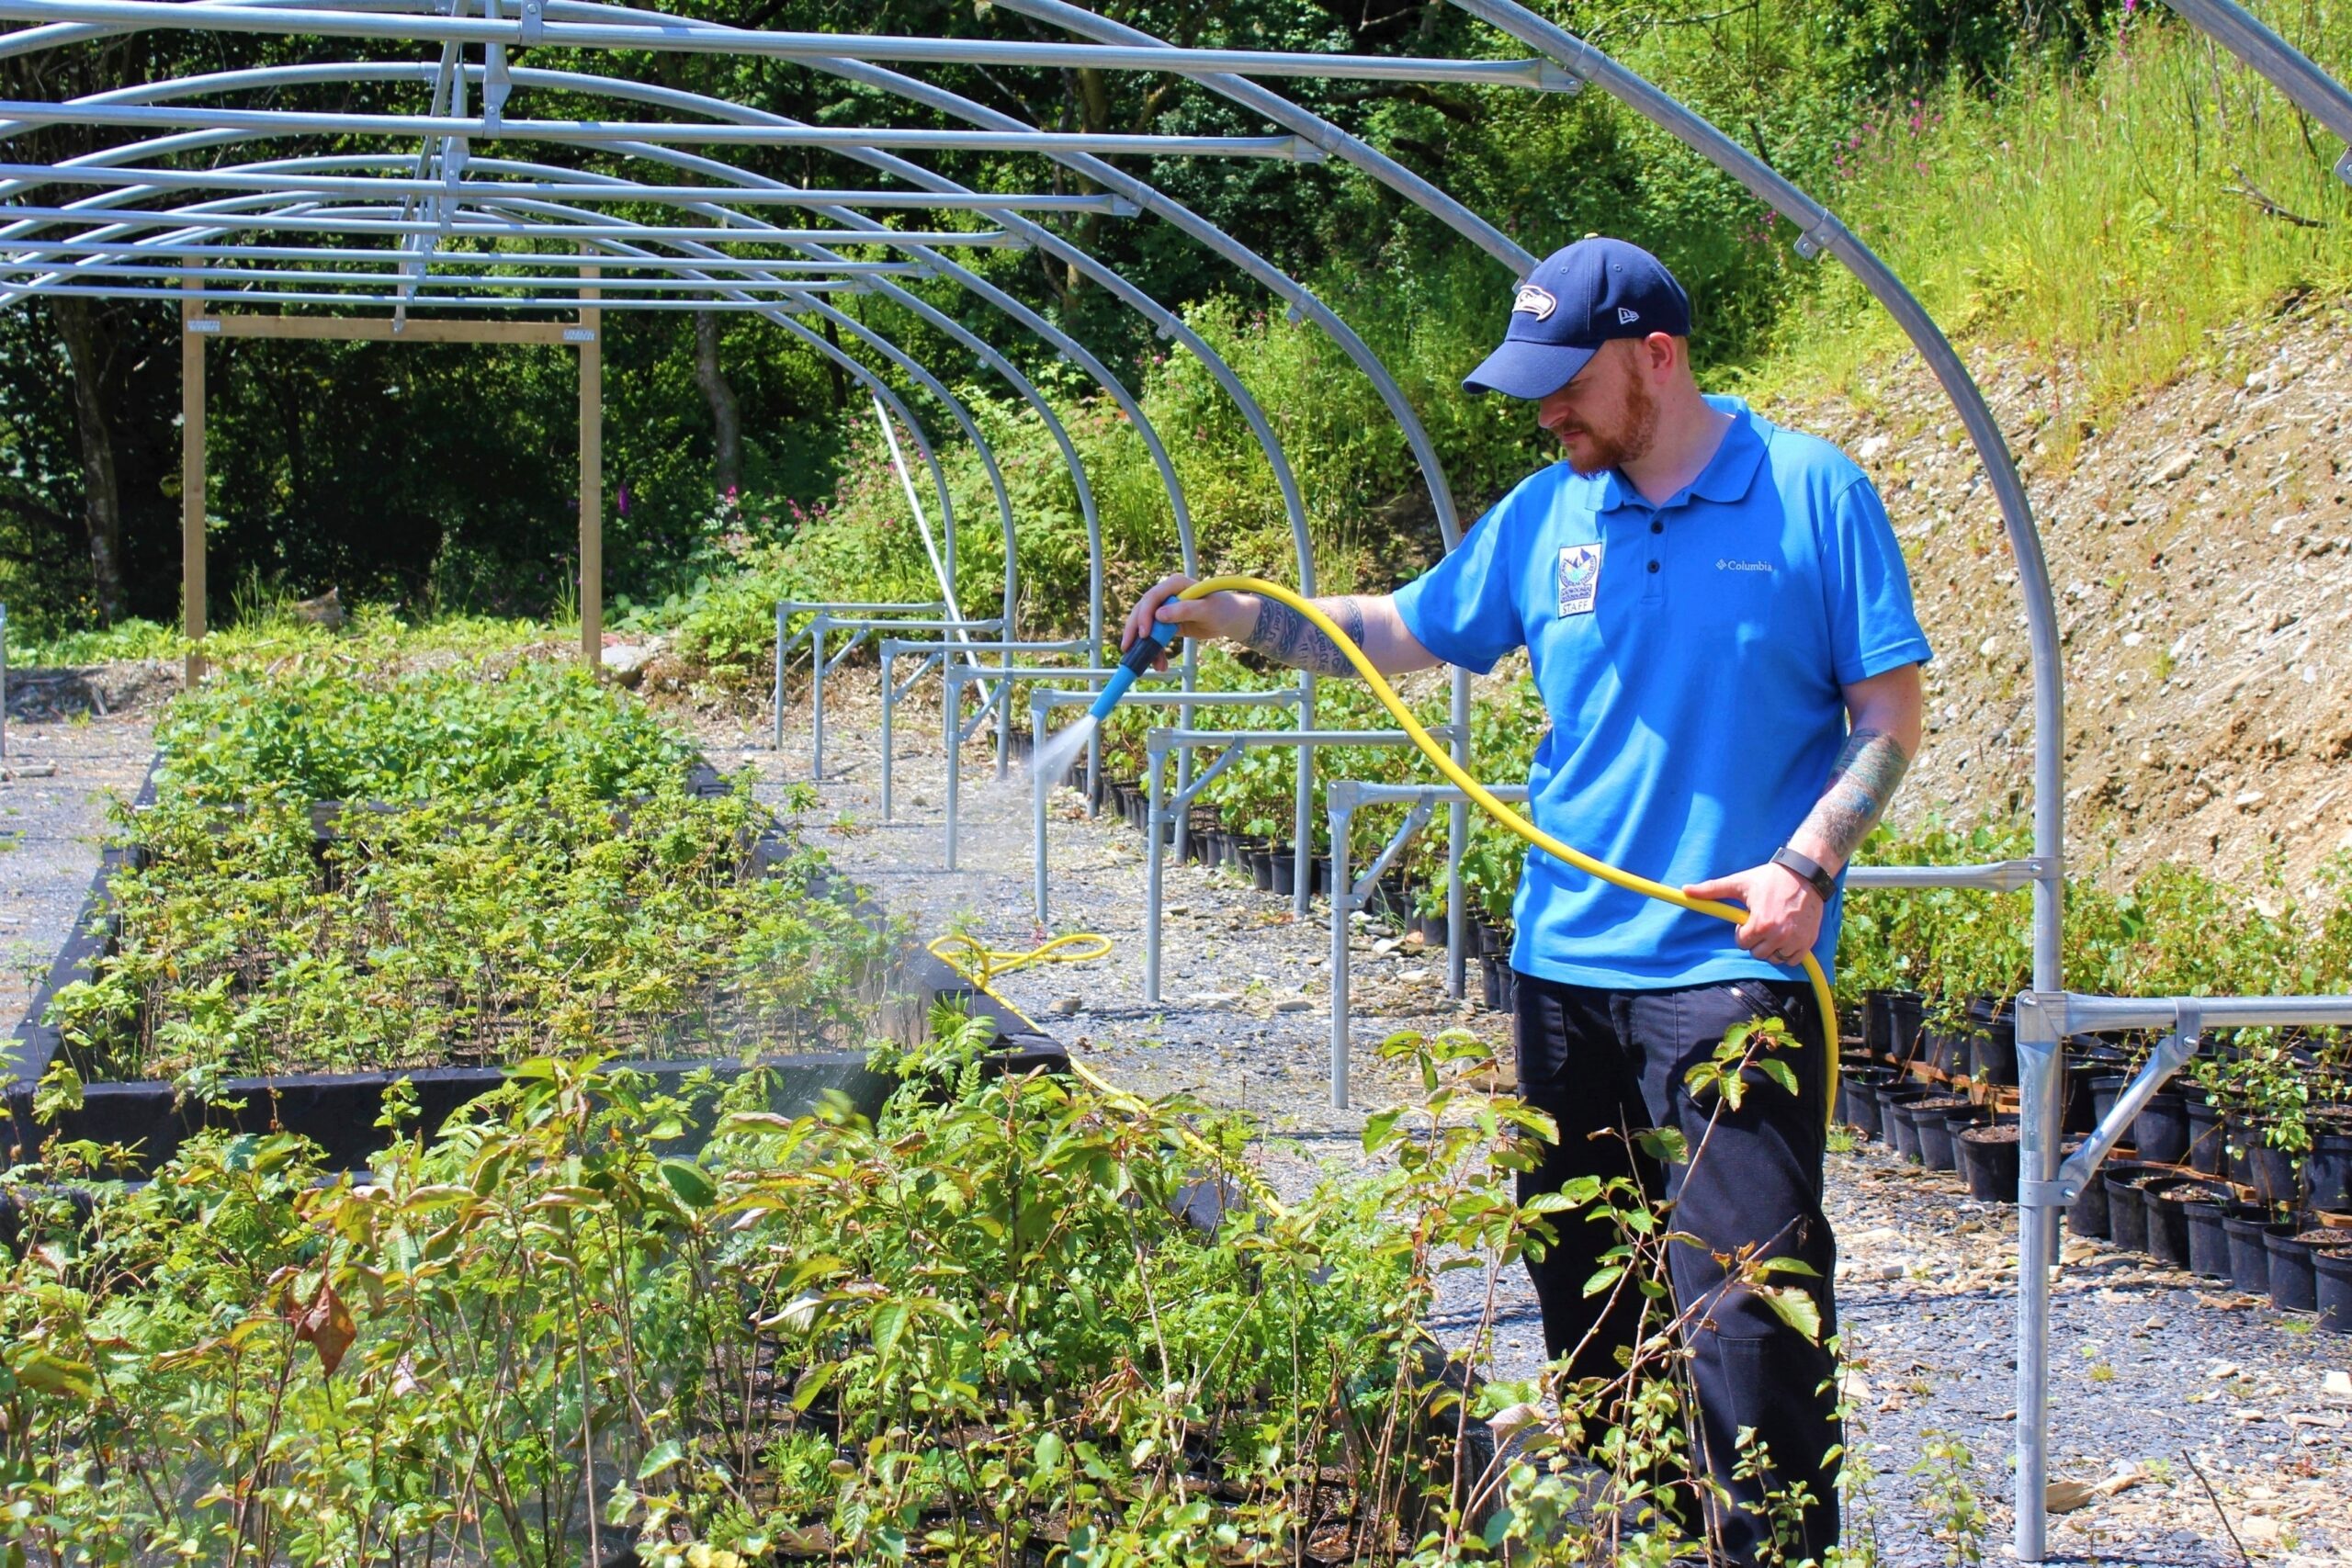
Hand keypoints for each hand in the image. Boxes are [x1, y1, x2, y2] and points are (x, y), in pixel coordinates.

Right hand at [1118, 574, 1257, 669]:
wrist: (1229, 618)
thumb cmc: (1222, 609)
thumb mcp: (1206, 610)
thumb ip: (1184, 610)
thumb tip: (1159, 615)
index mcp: (1174, 585)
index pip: (1152, 598)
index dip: (1145, 615)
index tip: (1145, 635)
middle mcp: (1166, 595)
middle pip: (1142, 612)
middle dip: (1135, 632)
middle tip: (1129, 649)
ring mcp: (1164, 609)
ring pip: (1146, 627)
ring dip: (1145, 646)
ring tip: (1153, 664)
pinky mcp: (1166, 623)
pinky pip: (1155, 637)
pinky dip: (1155, 651)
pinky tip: (1159, 664)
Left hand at [1682, 863, 1823, 968]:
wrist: (1805, 874)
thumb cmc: (1770, 878)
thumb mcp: (1739, 882)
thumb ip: (1712, 889)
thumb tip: (1685, 890)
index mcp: (1761, 924)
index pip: (1742, 943)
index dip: (1742, 931)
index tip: (1749, 919)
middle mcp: (1780, 935)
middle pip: (1758, 953)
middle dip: (1756, 941)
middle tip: (1762, 923)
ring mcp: (1796, 940)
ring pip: (1775, 958)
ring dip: (1772, 948)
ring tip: (1774, 928)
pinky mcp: (1808, 941)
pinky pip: (1792, 960)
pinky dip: (1788, 952)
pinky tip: (1786, 936)